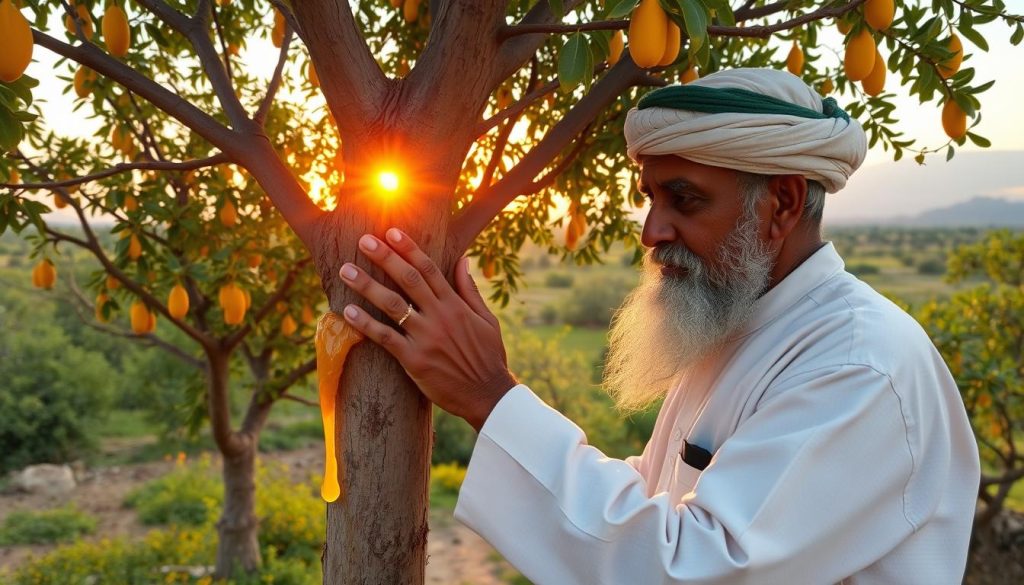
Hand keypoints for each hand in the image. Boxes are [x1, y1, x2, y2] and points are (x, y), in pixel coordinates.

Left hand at [338, 228, 517, 431]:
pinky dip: (365, 324)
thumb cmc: (488, 357)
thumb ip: (470, 290)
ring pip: (392, 305)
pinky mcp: (414, 360)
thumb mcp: (486, 320)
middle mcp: (440, 317)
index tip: (391, 232)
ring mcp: (426, 338)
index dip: (409, 249)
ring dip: (367, 285)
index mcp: (456, 305)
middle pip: (408, 280)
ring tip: (346, 270)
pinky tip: (346, 312)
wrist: (488, 395)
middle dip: (385, 258)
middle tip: (363, 240)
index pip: (429, 269)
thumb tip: (463, 259)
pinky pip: (385, 338)